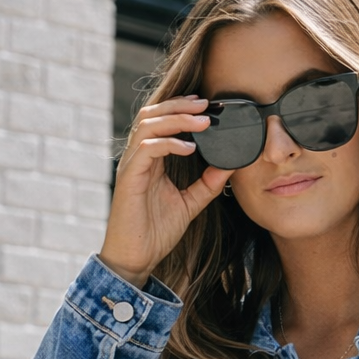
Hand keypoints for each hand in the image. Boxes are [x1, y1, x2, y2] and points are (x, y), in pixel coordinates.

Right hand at [98, 95, 233, 288]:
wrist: (137, 256)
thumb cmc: (157, 230)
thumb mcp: (190, 203)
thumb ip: (207, 184)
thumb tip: (229, 166)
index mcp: (151, 159)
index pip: (162, 121)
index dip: (183, 109)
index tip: (210, 106)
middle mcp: (139, 156)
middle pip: (153, 115)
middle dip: (180, 105)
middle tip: (206, 103)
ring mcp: (132, 164)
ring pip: (148, 125)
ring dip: (177, 119)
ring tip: (203, 120)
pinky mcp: (129, 177)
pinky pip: (147, 149)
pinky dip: (168, 144)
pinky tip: (190, 147)